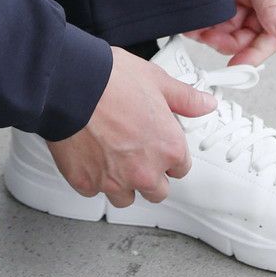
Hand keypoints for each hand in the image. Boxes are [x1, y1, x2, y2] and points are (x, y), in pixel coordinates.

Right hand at [44, 46, 217, 207]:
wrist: (69, 84)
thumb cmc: (110, 80)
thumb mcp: (156, 80)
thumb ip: (185, 98)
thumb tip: (206, 103)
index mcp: (168, 148)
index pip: (180, 168)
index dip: (168, 153)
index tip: (157, 143)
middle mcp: (145, 171)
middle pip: (157, 191)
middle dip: (148, 174)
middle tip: (133, 149)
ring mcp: (115, 180)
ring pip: (125, 197)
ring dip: (121, 181)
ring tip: (110, 154)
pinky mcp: (86, 182)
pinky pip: (94, 190)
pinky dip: (92, 177)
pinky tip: (88, 154)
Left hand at [184, 0, 275, 66]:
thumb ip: (270, 3)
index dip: (257, 52)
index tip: (237, 65)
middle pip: (252, 32)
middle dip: (229, 39)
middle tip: (208, 39)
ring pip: (234, 24)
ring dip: (216, 29)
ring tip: (198, 27)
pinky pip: (221, 10)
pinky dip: (209, 17)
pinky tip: (197, 18)